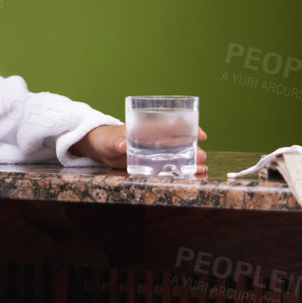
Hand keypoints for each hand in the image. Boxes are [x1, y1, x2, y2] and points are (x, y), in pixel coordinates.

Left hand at [69, 123, 208, 177]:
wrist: (100, 148)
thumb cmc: (106, 137)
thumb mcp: (110, 139)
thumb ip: (116, 141)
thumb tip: (122, 144)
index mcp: (149, 128)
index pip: (172, 125)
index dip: (189, 128)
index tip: (200, 135)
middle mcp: (155, 140)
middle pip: (179, 143)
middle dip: (192, 149)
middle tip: (202, 157)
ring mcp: (154, 153)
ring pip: (177, 157)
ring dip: (190, 163)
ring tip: (202, 170)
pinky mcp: (151, 165)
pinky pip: (167, 168)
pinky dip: (180, 172)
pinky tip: (192, 177)